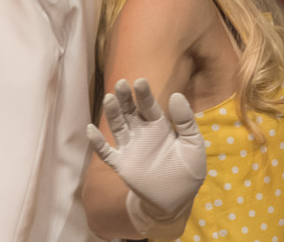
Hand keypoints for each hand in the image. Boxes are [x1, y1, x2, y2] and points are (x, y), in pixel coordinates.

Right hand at [87, 79, 204, 223]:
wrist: (177, 201)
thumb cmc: (188, 170)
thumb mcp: (194, 144)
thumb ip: (186, 121)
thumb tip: (176, 95)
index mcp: (159, 125)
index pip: (149, 106)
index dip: (144, 95)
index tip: (140, 82)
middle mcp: (142, 133)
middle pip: (130, 111)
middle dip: (125, 98)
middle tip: (121, 84)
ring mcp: (130, 148)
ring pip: (118, 127)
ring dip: (112, 113)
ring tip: (109, 99)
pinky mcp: (122, 165)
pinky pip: (107, 153)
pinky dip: (97, 143)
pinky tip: (90, 130)